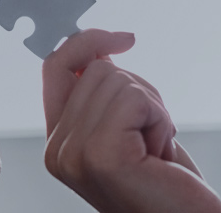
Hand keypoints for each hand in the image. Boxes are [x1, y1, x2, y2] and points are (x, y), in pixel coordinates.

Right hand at [42, 30, 220, 212]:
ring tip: (154, 149)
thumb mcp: (129, 128)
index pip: (54, 67)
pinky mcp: (100, 155)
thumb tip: (98, 44)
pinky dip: (160, 119)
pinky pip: (133, 98)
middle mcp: (56, 150)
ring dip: (152, 109)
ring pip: (115, 79)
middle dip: (139, 92)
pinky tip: (160, 154)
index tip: (124, 39)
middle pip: (94, 68)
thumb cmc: (166, 182)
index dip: (86, 42)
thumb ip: (104, 94)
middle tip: (150, 138)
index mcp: (58, 142)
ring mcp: (74, 154)